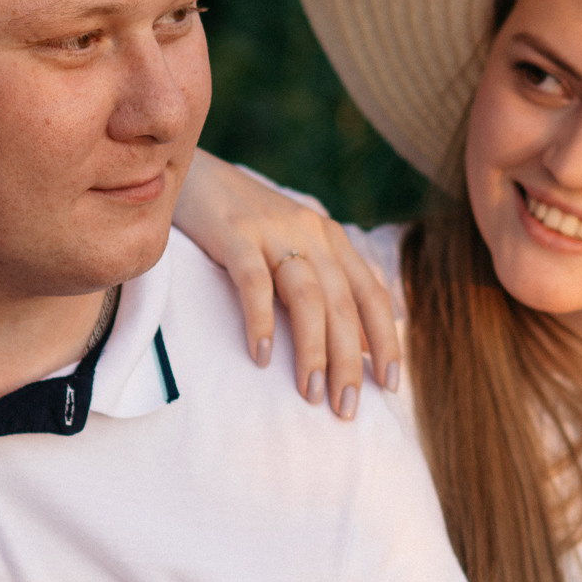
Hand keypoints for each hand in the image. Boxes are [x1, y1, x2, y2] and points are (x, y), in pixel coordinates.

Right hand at [173, 151, 399, 417]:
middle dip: (349, 361)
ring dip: (313, 350)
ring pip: (308, 297)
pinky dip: (261, 320)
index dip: (385, 340)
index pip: (371, 294)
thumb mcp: (293, 250)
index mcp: (332, 239)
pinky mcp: (235, 233)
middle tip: (347, 409)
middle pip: (343, 303)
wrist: (191, 171)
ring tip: (312, 394)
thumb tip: (362, 346)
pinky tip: (261, 356)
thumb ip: (326, 289)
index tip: (390, 385)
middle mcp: (311, 231)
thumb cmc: (243, 224)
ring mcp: (274, 230)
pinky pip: (254, 281)